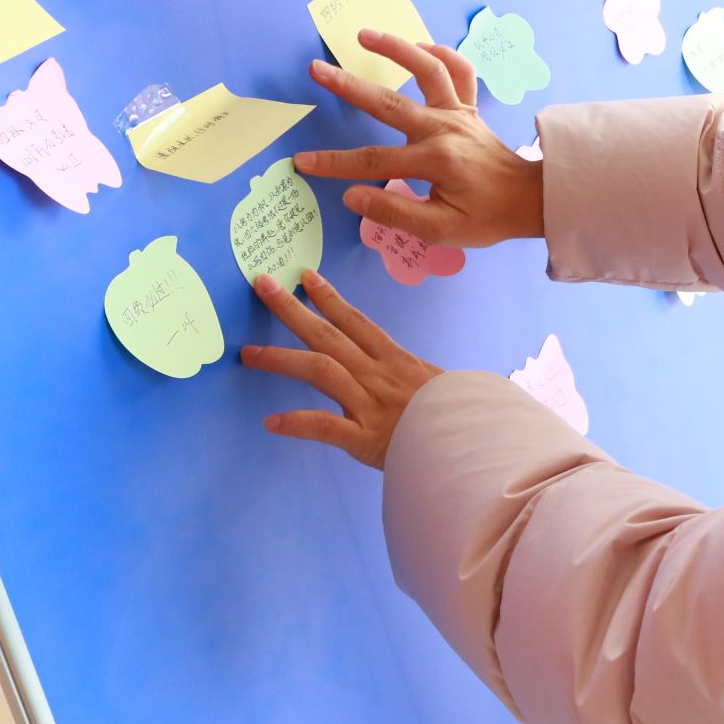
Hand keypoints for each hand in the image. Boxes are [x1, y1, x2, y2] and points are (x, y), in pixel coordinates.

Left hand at [241, 270, 442, 469]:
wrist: (474, 446)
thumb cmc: (460, 418)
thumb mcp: (437, 385)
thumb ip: (410, 376)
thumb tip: (399, 371)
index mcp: (396, 360)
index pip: (356, 321)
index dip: (328, 297)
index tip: (304, 276)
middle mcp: (378, 374)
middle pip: (328, 334)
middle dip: (292, 308)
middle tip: (262, 286)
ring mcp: (369, 403)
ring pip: (320, 369)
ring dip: (281, 358)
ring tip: (249, 353)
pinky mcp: (364, 438)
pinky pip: (325, 426)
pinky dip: (297, 423)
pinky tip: (271, 422)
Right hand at [295, 30, 543, 247]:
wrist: (531, 200)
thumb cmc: (486, 218)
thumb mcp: (442, 230)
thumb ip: (395, 212)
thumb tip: (352, 195)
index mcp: (435, 160)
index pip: (374, 161)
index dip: (335, 164)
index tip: (302, 162)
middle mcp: (445, 128)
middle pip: (390, 102)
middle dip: (349, 85)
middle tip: (317, 69)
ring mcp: (459, 113)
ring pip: (429, 69)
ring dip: (397, 48)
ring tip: (364, 35)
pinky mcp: (469, 108)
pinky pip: (459, 71)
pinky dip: (441, 54)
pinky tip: (419, 44)